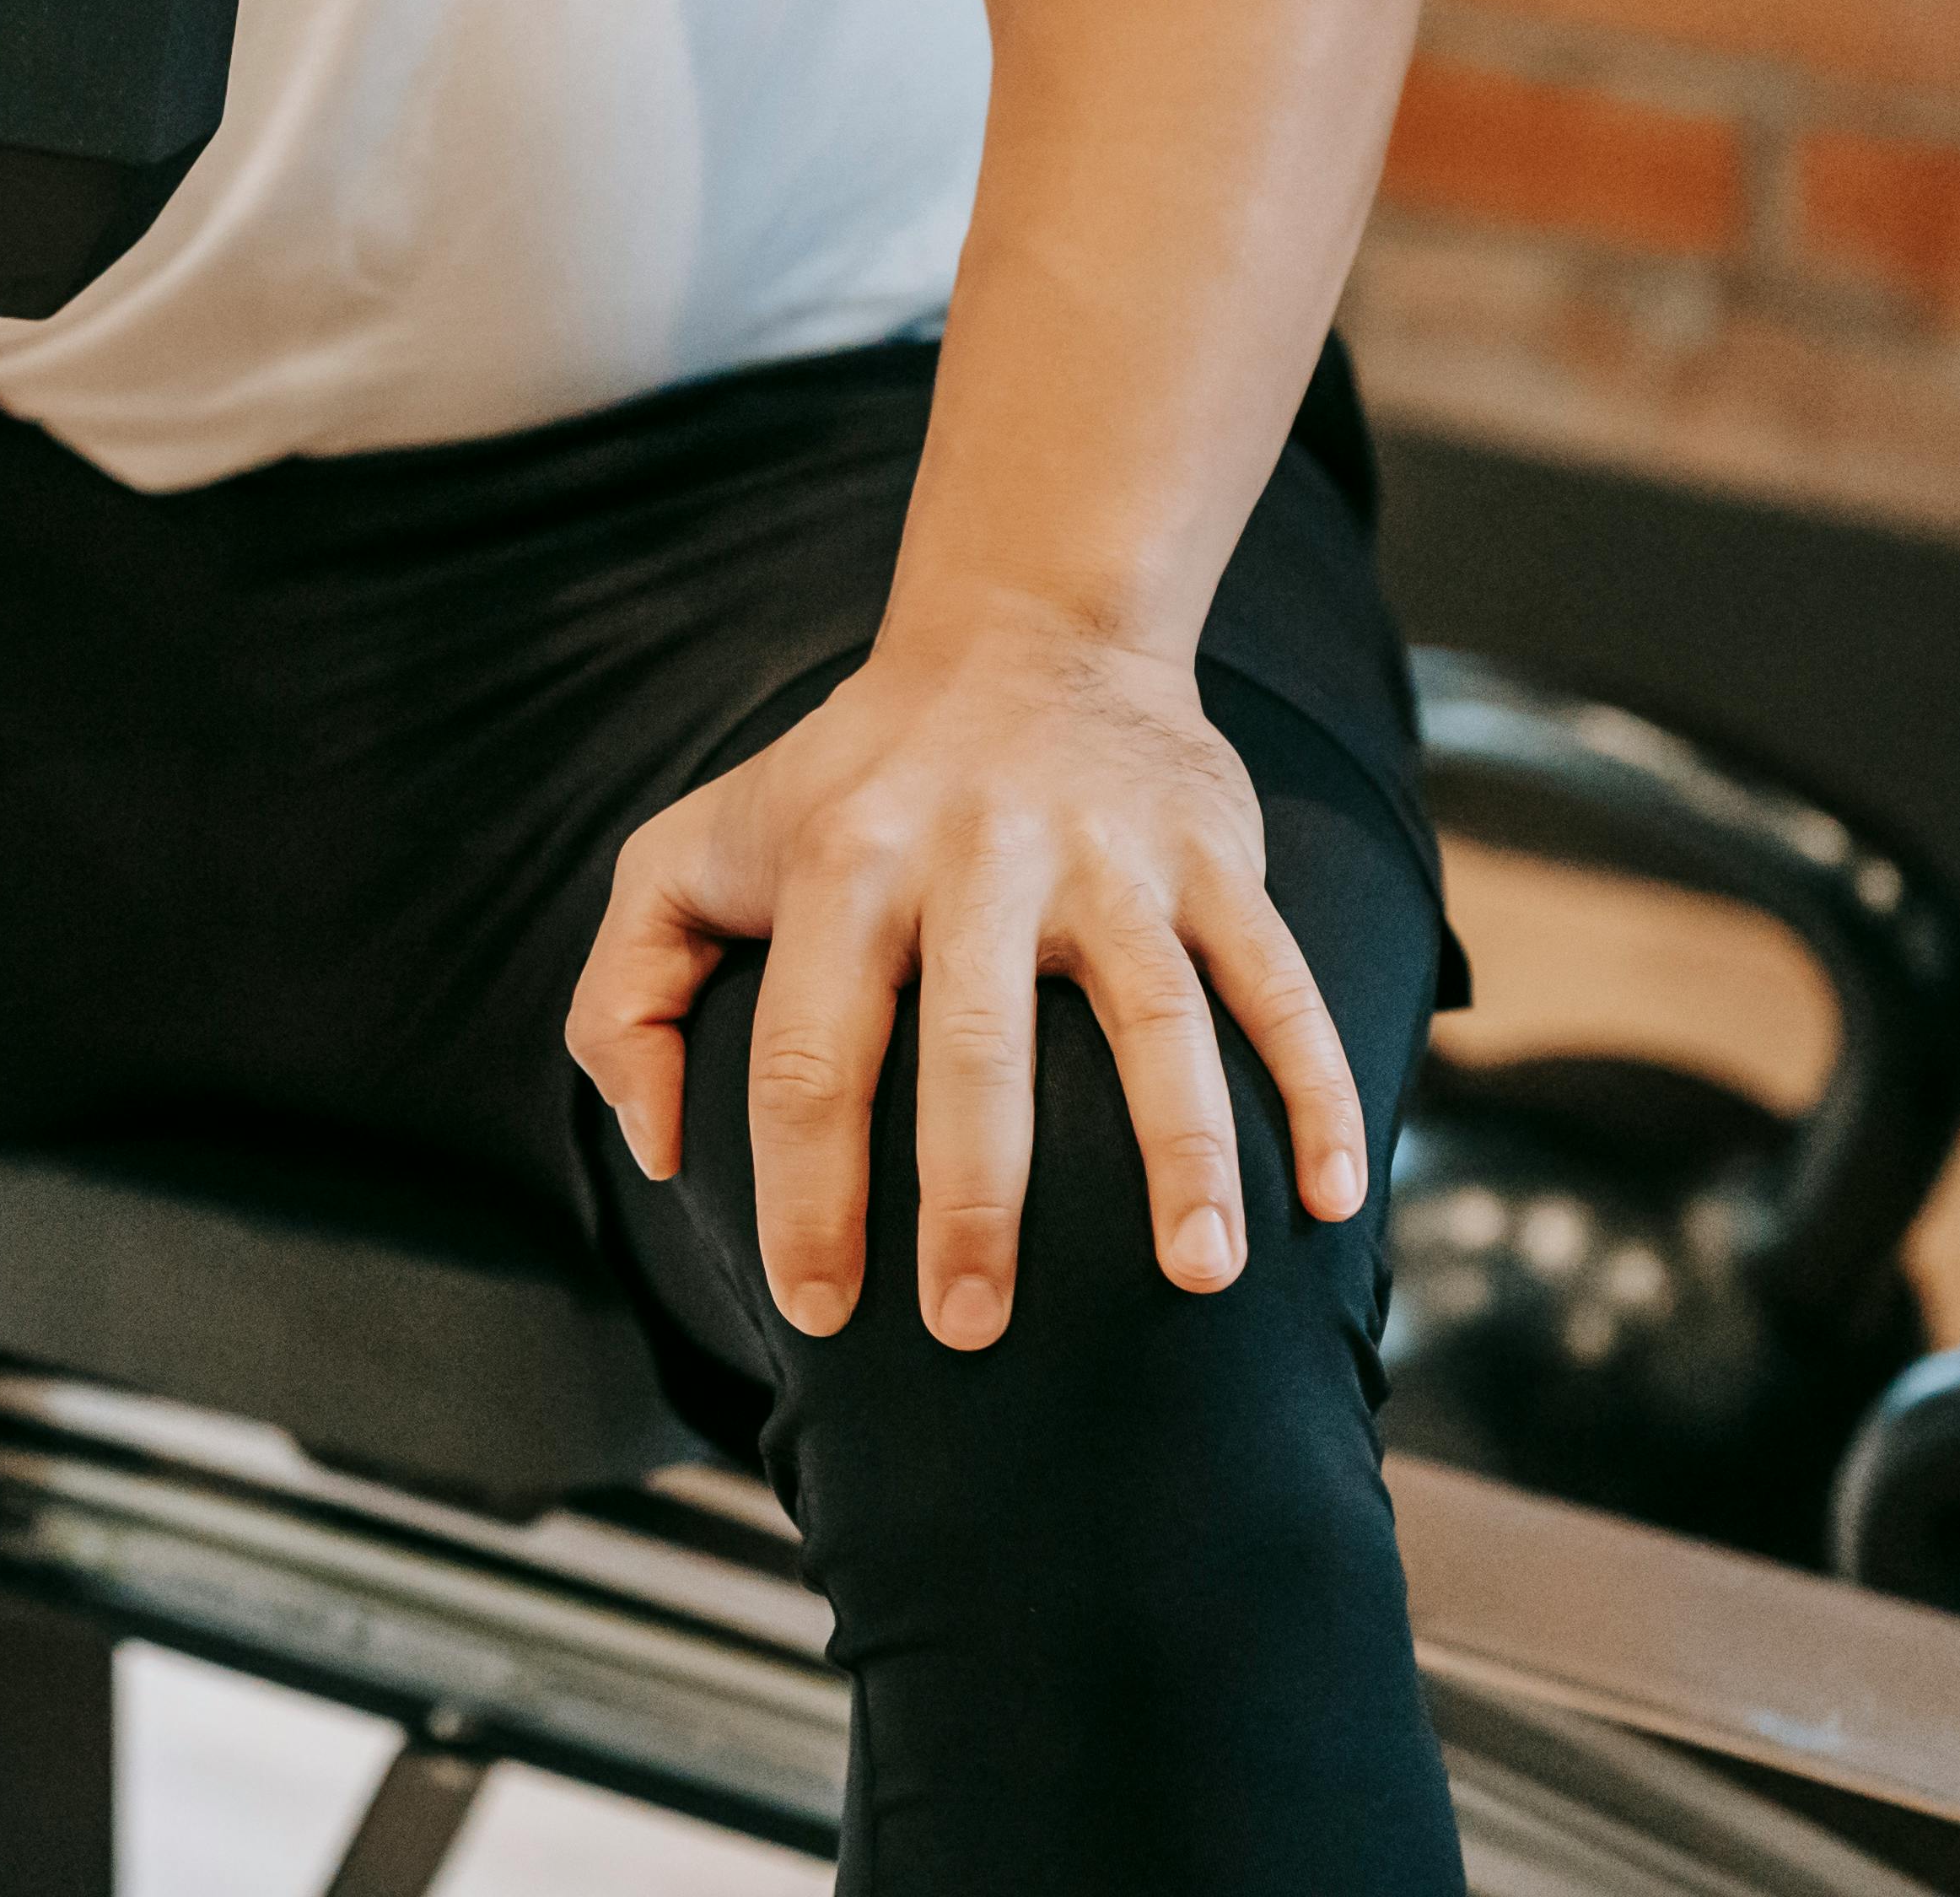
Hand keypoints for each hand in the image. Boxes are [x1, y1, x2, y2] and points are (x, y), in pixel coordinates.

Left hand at [562, 622, 1369, 1349]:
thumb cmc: (838, 782)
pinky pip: (1276, 981)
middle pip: (976, 1050)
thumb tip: (654, 1145)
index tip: (819, 1309)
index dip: (807, 1191)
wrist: (1021, 629)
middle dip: (973, 1204)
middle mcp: (976, 856)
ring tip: (1198, 1278)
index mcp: (842, 865)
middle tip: (970, 1330)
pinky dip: (1317, 1087)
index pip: (813, 1052)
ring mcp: (1107, 857)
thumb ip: (629, 991)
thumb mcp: (689, 850)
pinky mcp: (1211, 857)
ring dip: (1183, 1155)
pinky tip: (1330, 1197)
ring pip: (1155, 1019)